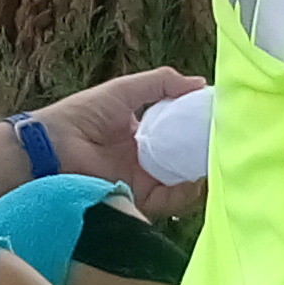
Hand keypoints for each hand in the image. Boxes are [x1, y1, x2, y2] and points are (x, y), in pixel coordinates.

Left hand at [30, 64, 207, 208]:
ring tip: (221, 163)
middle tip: (231, 145)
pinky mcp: (139, 201)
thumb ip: (162, 84)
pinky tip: (201, 180)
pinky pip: (170, 202)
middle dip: (208, 155)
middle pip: (186, 160)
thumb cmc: (82, 115)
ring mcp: (143, 182)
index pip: (180, 132)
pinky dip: (188, 194)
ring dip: (204, 176)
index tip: (224, 119)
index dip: (201, 127)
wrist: (52, 148)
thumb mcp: (125, 90)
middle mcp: (146, 160)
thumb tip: (201, 83)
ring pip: (184, 184)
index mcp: (143, 133)